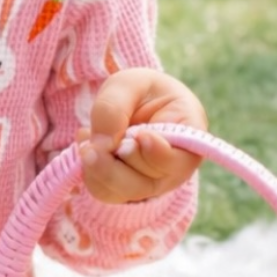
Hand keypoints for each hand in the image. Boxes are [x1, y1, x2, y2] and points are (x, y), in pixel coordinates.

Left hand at [78, 67, 206, 204]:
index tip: (140, 135)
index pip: (180, 160)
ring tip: (86, 138)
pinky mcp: (129, 189)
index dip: (158, 153)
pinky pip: (105, 192)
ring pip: (123, 192)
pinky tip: (89, 146)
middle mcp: (176, 168)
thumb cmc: (141, 91)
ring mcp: (153, 182)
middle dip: (114, 164)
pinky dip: (89, 172)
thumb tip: (102, 145)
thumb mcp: (128, 83)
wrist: (133, 102)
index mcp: (190, 135)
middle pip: (147, 183)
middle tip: (90, 143)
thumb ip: (114, 107)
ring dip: (97, 168)